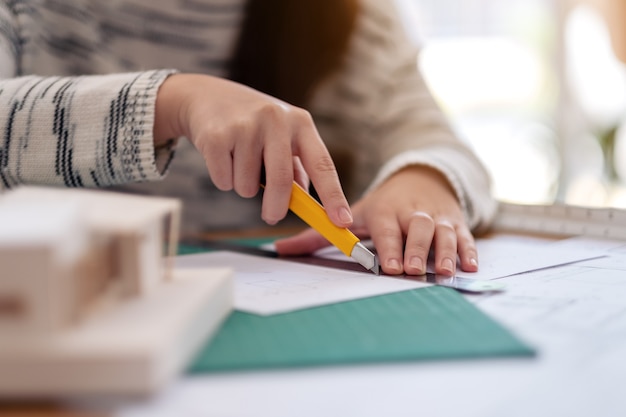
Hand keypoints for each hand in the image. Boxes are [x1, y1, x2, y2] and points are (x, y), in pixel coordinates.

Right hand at [154, 74, 351, 226]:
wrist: (206, 96)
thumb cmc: (252, 123)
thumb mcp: (282, 136)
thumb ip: (296, 168)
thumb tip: (305, 203)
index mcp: (300, 122)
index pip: (322, 165)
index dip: (334, 196)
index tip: (342, 222)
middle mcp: (276, 119)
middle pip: (282, 181)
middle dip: (277, 207)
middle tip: (272, 216)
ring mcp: (245, 126)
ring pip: (248, 186)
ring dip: (244, 187)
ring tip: (239, 162)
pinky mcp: (217, 136)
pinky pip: (224, 181)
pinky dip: (223, 179)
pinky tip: (222, 156)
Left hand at [274, 166, 477, 275]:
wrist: (421, 179)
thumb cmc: (383, 205)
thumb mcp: (354, 215)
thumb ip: (319, 234)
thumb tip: (280, 250)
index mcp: (384, 210)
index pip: (387, 228)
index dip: (390, 247)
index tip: (390, 266)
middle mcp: (412, 212)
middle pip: (417, 229)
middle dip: (417, 249)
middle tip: (414, 270)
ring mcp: (436, 217)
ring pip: (443, 232)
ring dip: (446, 251)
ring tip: (446, 271)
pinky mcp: (455, 222)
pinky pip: (465, 236)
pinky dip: (469, 250)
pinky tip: (470, 266)